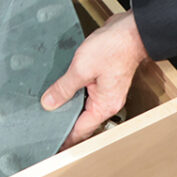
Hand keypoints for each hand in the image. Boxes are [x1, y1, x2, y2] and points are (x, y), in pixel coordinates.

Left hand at [41, 10, 147, 146]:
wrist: (131, 29)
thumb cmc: (114, 49)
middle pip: (82, 120)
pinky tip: (60, 89)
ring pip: (83, 105)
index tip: (52, 146)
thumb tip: (49, 103)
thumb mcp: (82, 68)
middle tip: (45, 130)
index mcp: (104, 105)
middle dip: (64, 125)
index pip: (81, 130)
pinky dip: (73, 92)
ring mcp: (106, 90)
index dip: (65, 139)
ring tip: (48, 111)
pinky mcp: (103, 78)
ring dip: (68, 107)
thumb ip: (64, 88)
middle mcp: (107, 101)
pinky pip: (86, 91)